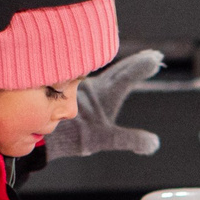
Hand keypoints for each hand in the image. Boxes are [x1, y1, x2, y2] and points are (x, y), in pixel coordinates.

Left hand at [42, 49, 162, 157]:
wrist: (43, 134)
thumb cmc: (71, 136)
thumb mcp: (103, 139)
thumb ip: (130, 139)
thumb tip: (154, 143)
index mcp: (103, 93)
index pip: (126, 76)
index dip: (141, 66)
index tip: (156, 58)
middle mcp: (94, 86)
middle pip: (120, 71)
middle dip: (137, 63)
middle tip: (154, 56)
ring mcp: (84, 89)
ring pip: (106, 73)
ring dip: (123, 67)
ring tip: (138, 61)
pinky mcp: (76, 95)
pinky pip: (92, 78)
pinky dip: (106, 75)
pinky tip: (108, 76)